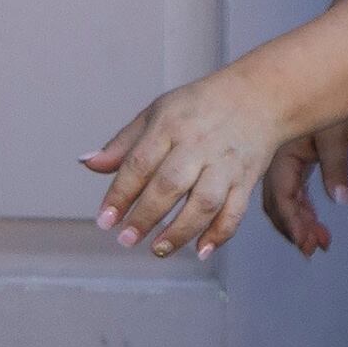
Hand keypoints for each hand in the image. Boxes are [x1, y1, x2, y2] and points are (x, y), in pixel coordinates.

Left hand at [83, 66, 293, 260]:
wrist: (259, 96)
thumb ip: (123, 144)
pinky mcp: (247, 179)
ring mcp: (225, 163)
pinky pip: (235, 211)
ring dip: (180, 231)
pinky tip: (202, 250)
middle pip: (170, 184)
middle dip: (146, 216)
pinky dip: (220, 233)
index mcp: (170, 125)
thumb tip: (88, 163)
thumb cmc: (200, 107)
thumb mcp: (157, 113)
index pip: (140, 163)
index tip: (104, 221)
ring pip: (204, 202)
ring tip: (158, 249)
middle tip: (126, 240)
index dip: (120, 194)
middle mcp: (198, 145)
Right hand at [259, 109, 347, 257]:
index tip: (307, 244)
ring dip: (300, 220)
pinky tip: (314, 219)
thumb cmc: (328, 100)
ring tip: (321, 240)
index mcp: (280, 157)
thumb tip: (341, 200)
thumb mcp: (335, 135)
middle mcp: (275, 162)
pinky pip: (291, 189)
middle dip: (295, 229)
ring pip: (284, 199)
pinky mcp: (291, 158)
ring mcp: (281, 161)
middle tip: (316, 249)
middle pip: (278, 205)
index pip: (282, 199)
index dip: (293, 225)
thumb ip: (337, 168)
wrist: (322, 74)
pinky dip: (302, 206)